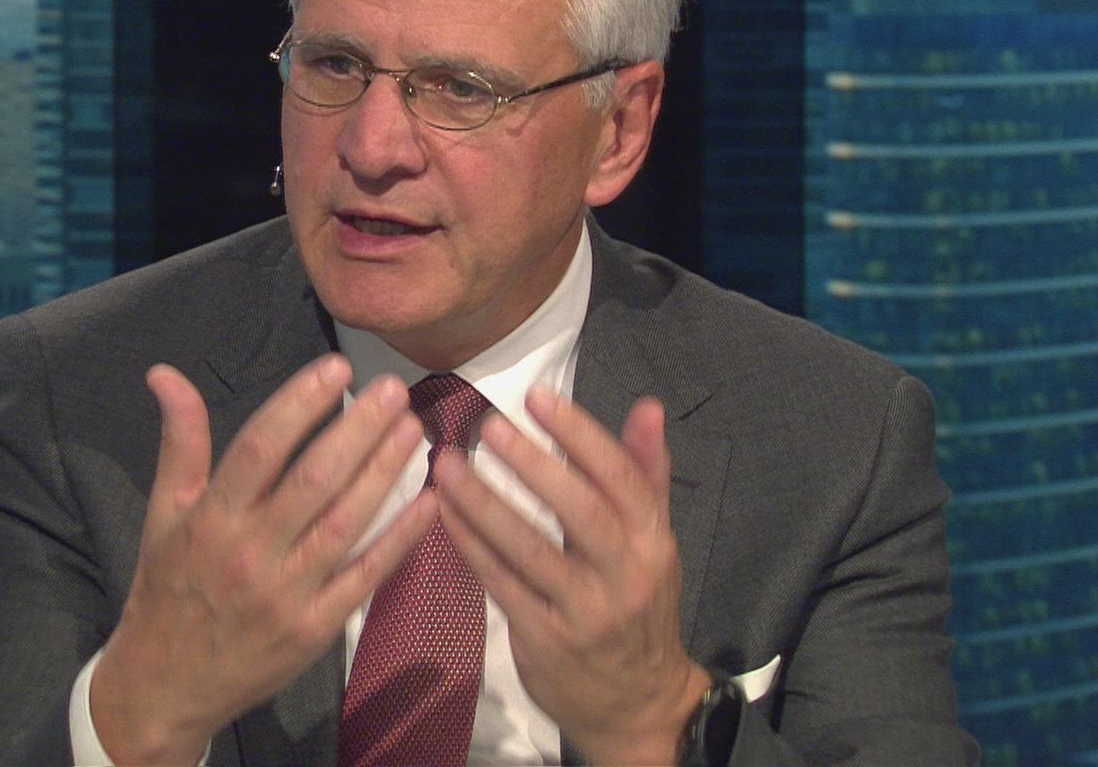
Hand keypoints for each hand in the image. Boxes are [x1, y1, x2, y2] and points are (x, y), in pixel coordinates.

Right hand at [92, 355, 437, 764]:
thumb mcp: (162, 514)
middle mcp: (250, 553)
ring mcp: (286, 594)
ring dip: (384, 473)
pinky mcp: (315, 629)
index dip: (300, 404)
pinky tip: (428, 501)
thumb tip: (165, 373)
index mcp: (211, 519)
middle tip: (394, 389)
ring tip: (413, 429)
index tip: (337, 368)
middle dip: (358, 430)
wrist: (164, 686)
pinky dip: (399, 539)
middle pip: (314, 480)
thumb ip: (179, 443)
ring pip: (346, 524)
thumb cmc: (167, 589)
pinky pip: (364, 577)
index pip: (260, 448)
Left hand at [433, 390, 709, 765]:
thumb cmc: (638, 605)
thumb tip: (647, 406)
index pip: (620, 478)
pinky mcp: (544, 638)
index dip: (580, 433)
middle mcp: (624, 574)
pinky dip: (469, 543)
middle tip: (488, 425)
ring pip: (529, 547)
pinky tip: (442, 510)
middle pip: (579, 509)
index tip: (537, 396)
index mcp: (653, 541)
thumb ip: (645, 474)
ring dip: (483, 502)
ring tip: (448, 463)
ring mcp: (584, 611)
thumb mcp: (655, 542)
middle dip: (532, 464)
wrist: (637, 702)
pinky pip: (500, 581)